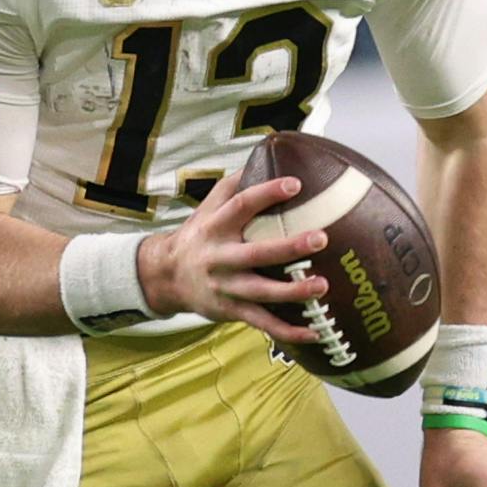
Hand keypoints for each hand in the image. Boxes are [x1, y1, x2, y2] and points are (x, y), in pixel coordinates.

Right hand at [133, 172, 329, 341]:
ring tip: (322, 286)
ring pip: (262, 292)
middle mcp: (220, 257)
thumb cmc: (198, 236)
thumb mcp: (208, 208)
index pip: (241, 205)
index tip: (295, 184)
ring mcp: (226, 287)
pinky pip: (262, 323)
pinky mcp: (231, 310)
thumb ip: (234, 185)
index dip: (267, 194)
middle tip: (321, 239)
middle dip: (289, 248)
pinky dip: (288, 331)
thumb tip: (267, 154)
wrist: (165, 277)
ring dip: (293, 292)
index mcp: (216, 226)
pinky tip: (314, 332)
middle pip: (256, 253)